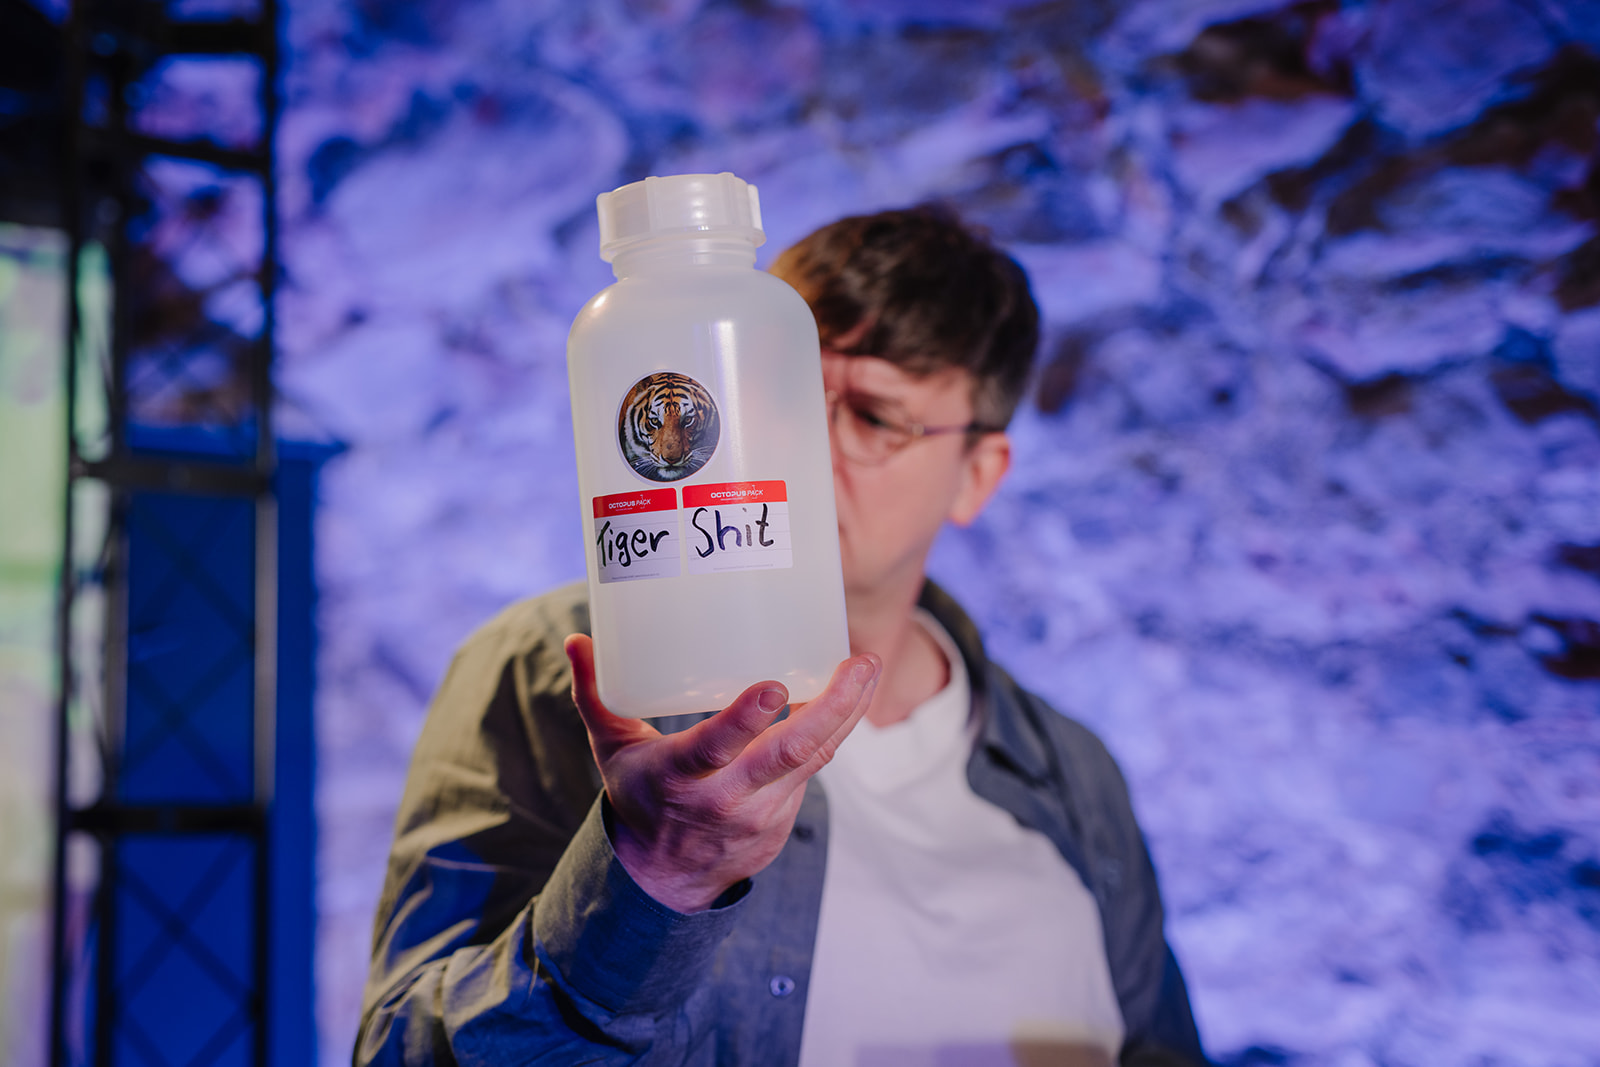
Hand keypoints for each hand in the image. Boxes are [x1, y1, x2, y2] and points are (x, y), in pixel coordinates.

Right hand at [564, 635, 880, 912]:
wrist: (663, 880)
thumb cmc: (640, 795)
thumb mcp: (611, 749)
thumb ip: (595, 694)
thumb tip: (576, 639)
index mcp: (680, 777)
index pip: (715, 749)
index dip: (744, 721)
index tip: (775, 687)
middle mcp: (725, 799)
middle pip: (788, 754)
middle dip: (832, 708)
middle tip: (859, 662)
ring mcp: (760, 814)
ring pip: (813, 760)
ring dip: (846, 714)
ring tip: (867, 668)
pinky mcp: (783, 821)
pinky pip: (813, 770)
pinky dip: (832, 733)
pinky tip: (851, 694)